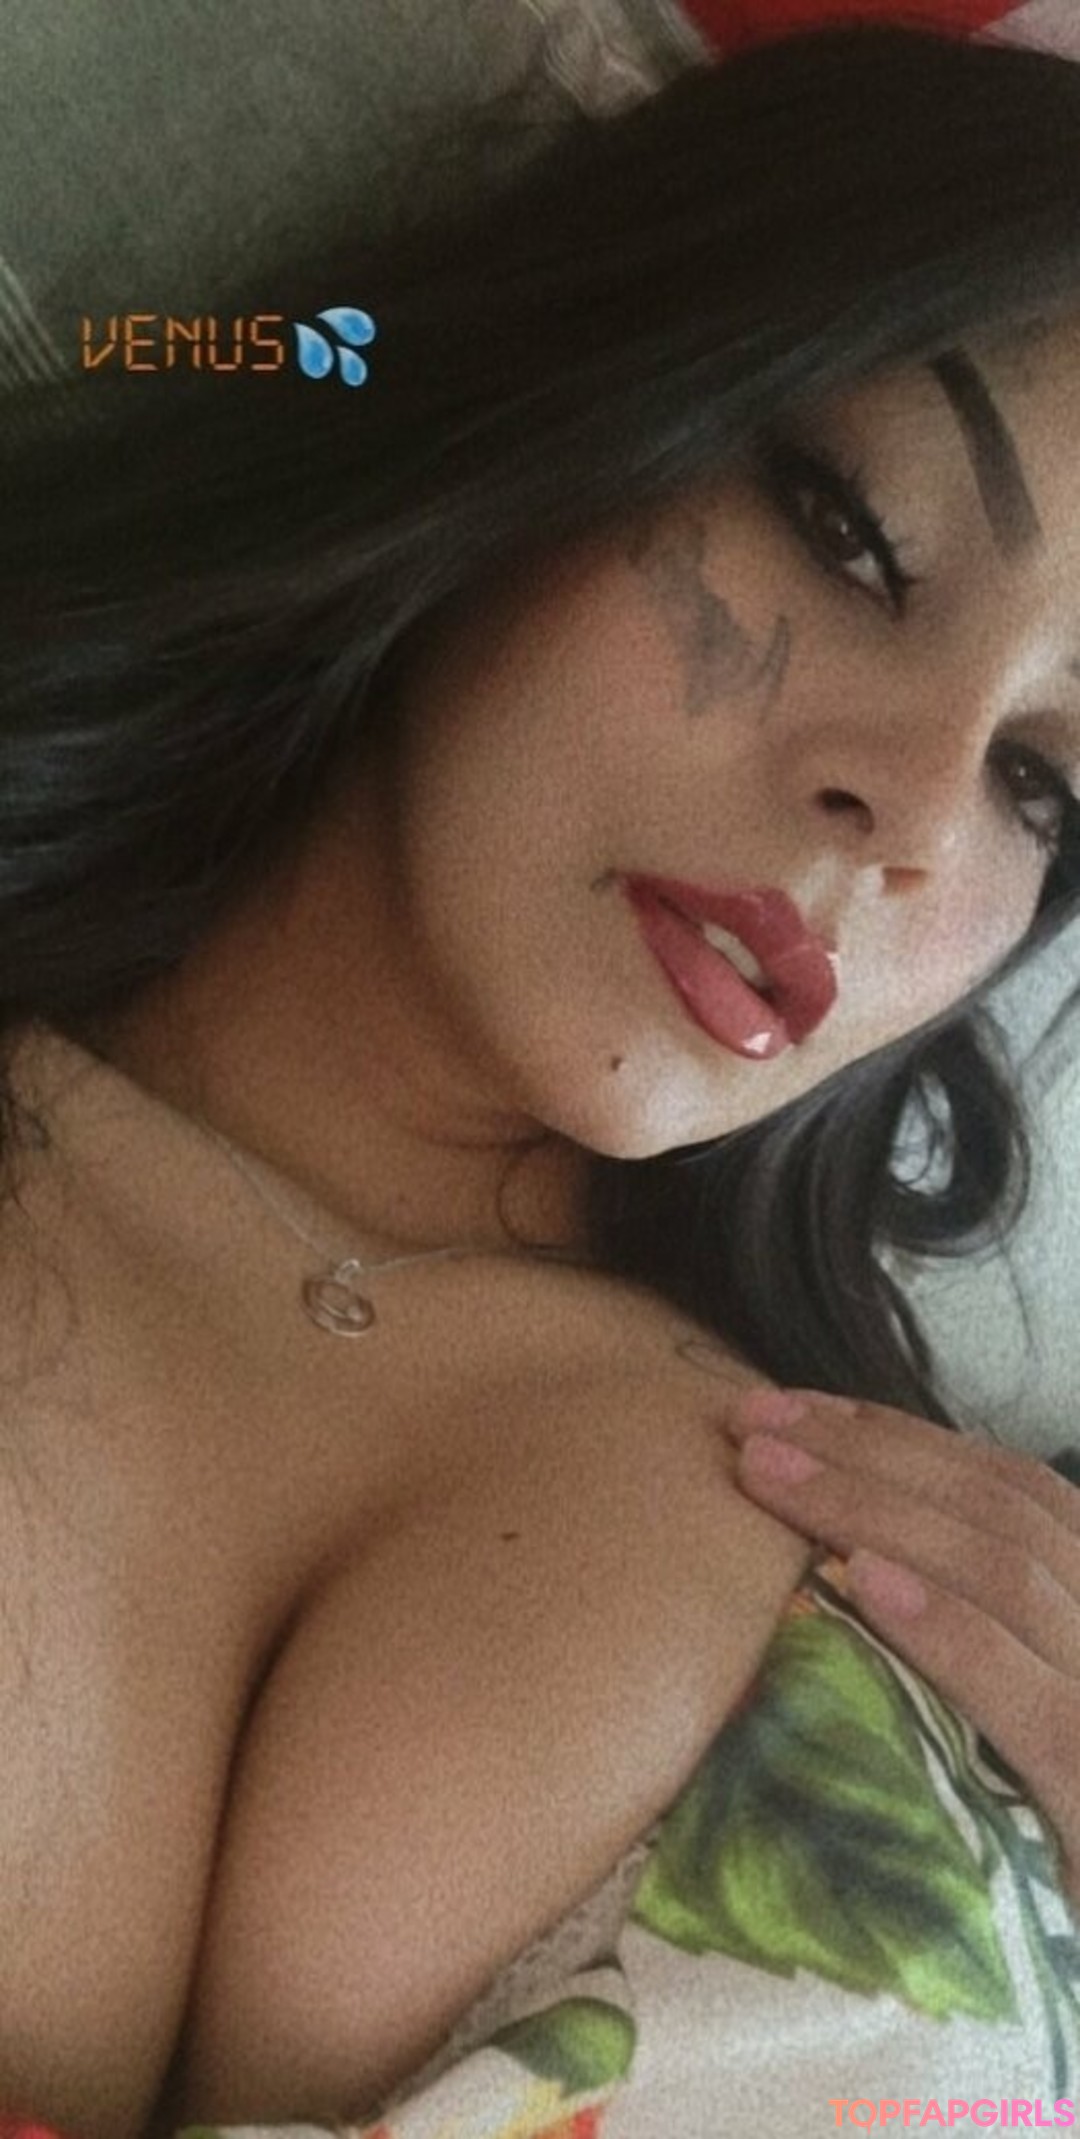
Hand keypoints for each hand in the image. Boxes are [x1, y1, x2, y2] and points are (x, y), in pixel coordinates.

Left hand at [725, 1385, 1079, 1910]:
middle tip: (748, 1424)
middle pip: (995, 1510)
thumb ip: (970, 1634)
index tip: (787, 1410)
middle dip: (866, 1454)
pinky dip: (949, 1631)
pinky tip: (867, 1583)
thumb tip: (838, 1562)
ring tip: (772, 1478)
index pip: (1004, 1488)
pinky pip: (1030, 1699)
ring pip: (1006, 1572)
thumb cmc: (1054, 1841)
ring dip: (878, 1509)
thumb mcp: (1018, 1723)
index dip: (898, 1437)